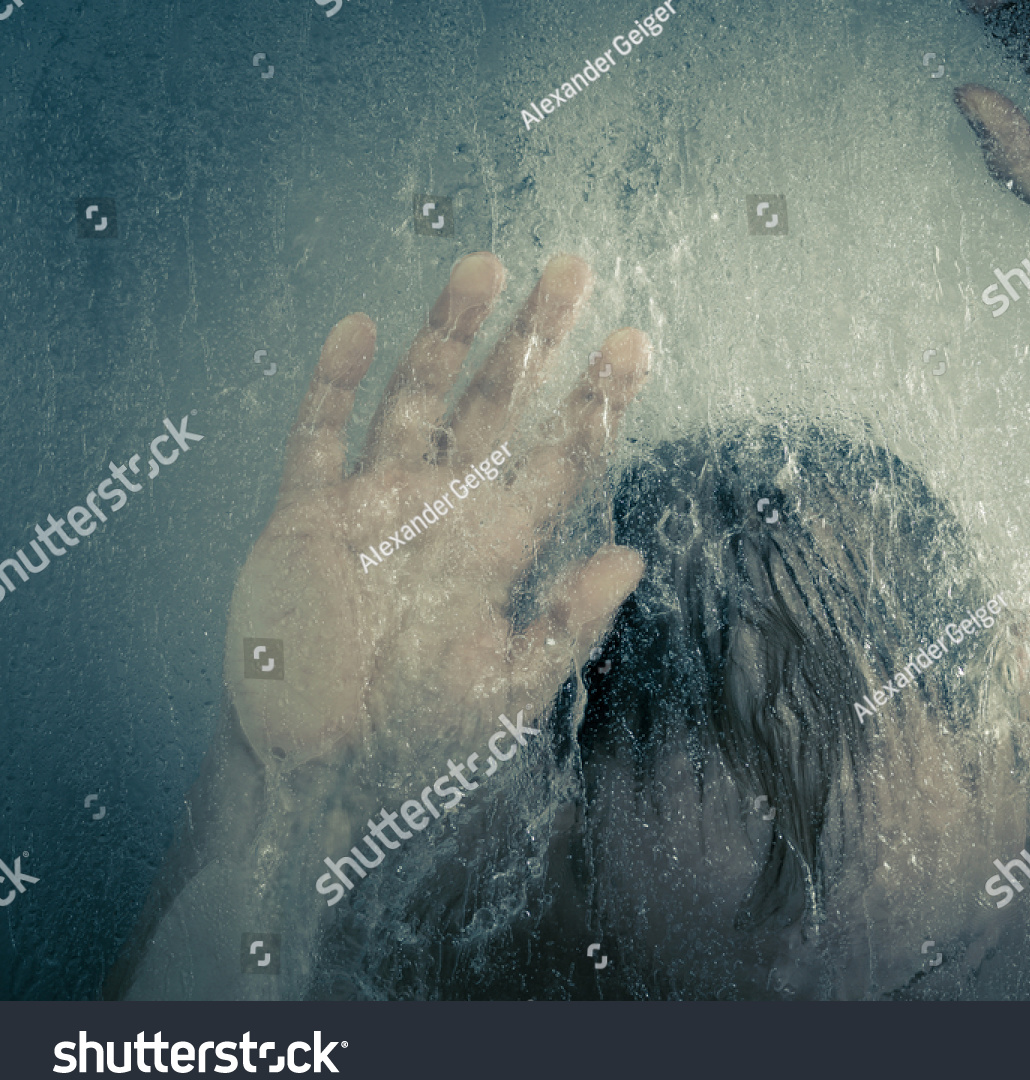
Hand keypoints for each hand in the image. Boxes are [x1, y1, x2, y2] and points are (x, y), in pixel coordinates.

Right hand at [224, 253, 649, 777]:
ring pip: (416, 400)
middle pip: (496, 407)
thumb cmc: (417, 736)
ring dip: (448, 336)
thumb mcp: (505, 690)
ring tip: (484, 266)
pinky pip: (319, 438)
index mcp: (496, 546)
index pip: (557, 458)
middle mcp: (441, 509)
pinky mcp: (303, 519)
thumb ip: (566, 623)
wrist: (314, 771)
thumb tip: (635, 558)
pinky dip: (336, 385)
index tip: (635, 343)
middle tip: (573, 269)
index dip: (595, 402)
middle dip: (534, 339)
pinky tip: (362, 327)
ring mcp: (372, 505)